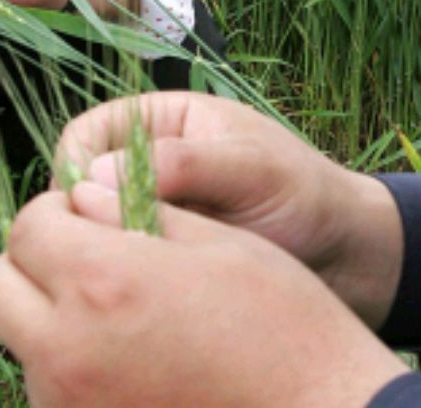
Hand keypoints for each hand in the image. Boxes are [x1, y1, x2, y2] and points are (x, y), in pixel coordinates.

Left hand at [0, 184, 407, 407]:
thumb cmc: (279, 321)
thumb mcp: (215, 241)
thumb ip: (136, 212)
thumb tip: (82, 195)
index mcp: (102, 284)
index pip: (28, 226)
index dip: (59, 209)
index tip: (90, 213)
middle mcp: (68, 352)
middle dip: (34, 260)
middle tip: (90, 255)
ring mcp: (71, 407)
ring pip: (20, 341)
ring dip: (50, 315)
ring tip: (123, 314)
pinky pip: (50, 390)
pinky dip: (73, 367)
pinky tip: (135, 360)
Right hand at [57, 92, 404, 328]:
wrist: (346, 256)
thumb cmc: (305, 194)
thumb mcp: (252, 167)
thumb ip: (184, 163)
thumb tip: (97, 175)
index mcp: (163, 120)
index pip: (87, 132)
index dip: (74, 168)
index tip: (83, 208)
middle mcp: (147, 165)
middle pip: (79, 186)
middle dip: (85, 219)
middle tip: (113, 251)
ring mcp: (151, 215)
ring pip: (94, 232)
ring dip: (106, 253)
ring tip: (140, 275)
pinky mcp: (159, 261)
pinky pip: (119, 269)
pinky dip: (125, 282)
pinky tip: (148, 299)